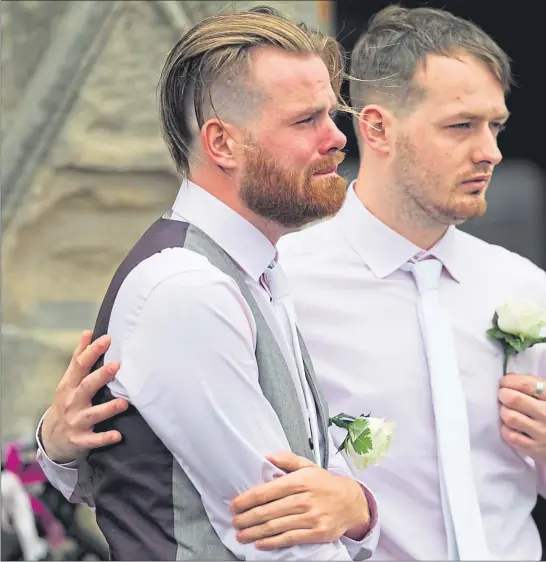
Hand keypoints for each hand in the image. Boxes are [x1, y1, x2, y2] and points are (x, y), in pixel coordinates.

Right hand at [40, 330, 128, 462]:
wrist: (51, 439)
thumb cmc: (67, 402)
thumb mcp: (69, 381)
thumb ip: (79, 358)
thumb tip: (88, 332)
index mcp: (69, 385)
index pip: (80, 365)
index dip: (92, 351)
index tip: (107, 339)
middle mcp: (71, 402)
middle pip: (86, 387)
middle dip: (101, 376)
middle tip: (117, 365)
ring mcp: (75, 422)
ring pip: (92, 414)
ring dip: (108, 409)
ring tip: (123, 402)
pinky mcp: (80, 440)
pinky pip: (93, 440)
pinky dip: (104, 438)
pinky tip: (118, 435)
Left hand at [230, 451, 369, 549]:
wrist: (352, 502)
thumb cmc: (326, 483)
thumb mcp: (308, 466)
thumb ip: (287, 459)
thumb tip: (267, 457)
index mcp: (299, 480)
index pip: (267, 491)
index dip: (248, 499)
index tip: (235, 504)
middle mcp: (304, 499)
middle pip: (269, 510)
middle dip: (248, 518)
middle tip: (235, 521)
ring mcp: (311, 517)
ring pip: (276, 526)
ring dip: (255, 532)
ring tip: (241, 535)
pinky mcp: (317, 533)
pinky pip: (290, 538)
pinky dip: (273, 542)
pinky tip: (261, 543)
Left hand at [498, 373, 545, 462]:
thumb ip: (531, 383)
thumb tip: (508, 377)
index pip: (526, 384)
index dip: (509, 381)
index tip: (504, 383)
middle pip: (514, 399)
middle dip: (503, 395)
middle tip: (503, 396)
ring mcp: (542, 433)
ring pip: (510, 417)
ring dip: (504, 412)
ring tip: (508, 411)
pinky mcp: (535, 450)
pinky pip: (510, 436)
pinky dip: (506, 429)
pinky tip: (511, 427)